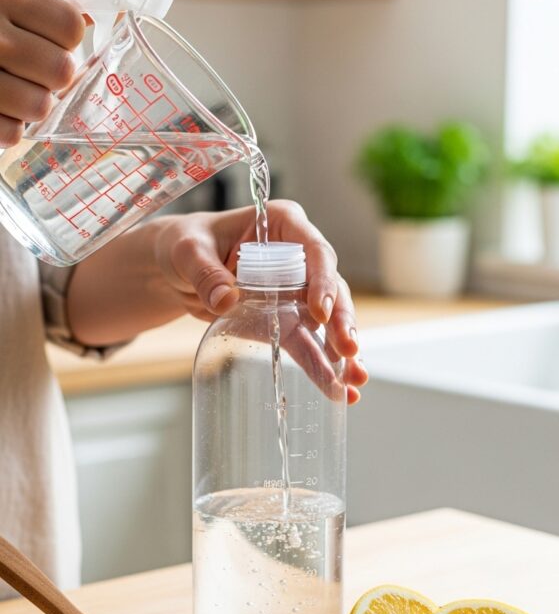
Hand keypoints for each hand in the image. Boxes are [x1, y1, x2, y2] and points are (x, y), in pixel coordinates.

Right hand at [0, 0, 83, 146]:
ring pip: (39, 106)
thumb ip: (39, 8)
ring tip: (16, 92)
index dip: (66, 40)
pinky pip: (11, 133)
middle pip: (61, 71)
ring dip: (32, 104)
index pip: (69, 27)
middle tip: (35, 73)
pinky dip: (9, 127)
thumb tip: (91, 21)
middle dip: (53, 76)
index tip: (52, 41)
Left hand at [153, 201, 367, 403]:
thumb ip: (204, 272)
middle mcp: (298, 257)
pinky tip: (338, 389)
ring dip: (342, 351)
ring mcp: (295, 290)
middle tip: (350, 349)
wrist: (174, 270)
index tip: (319, 312)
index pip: (315, 251)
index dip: (322, 280)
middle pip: (331, 288)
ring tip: (354, 381)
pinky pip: (309, 342)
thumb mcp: (187, 251)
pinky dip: (323, 365)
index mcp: (283, 224)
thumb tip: (227, 300)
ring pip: (328, 320)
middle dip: (343, 321)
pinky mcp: (285, 319)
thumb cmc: (184, 246)